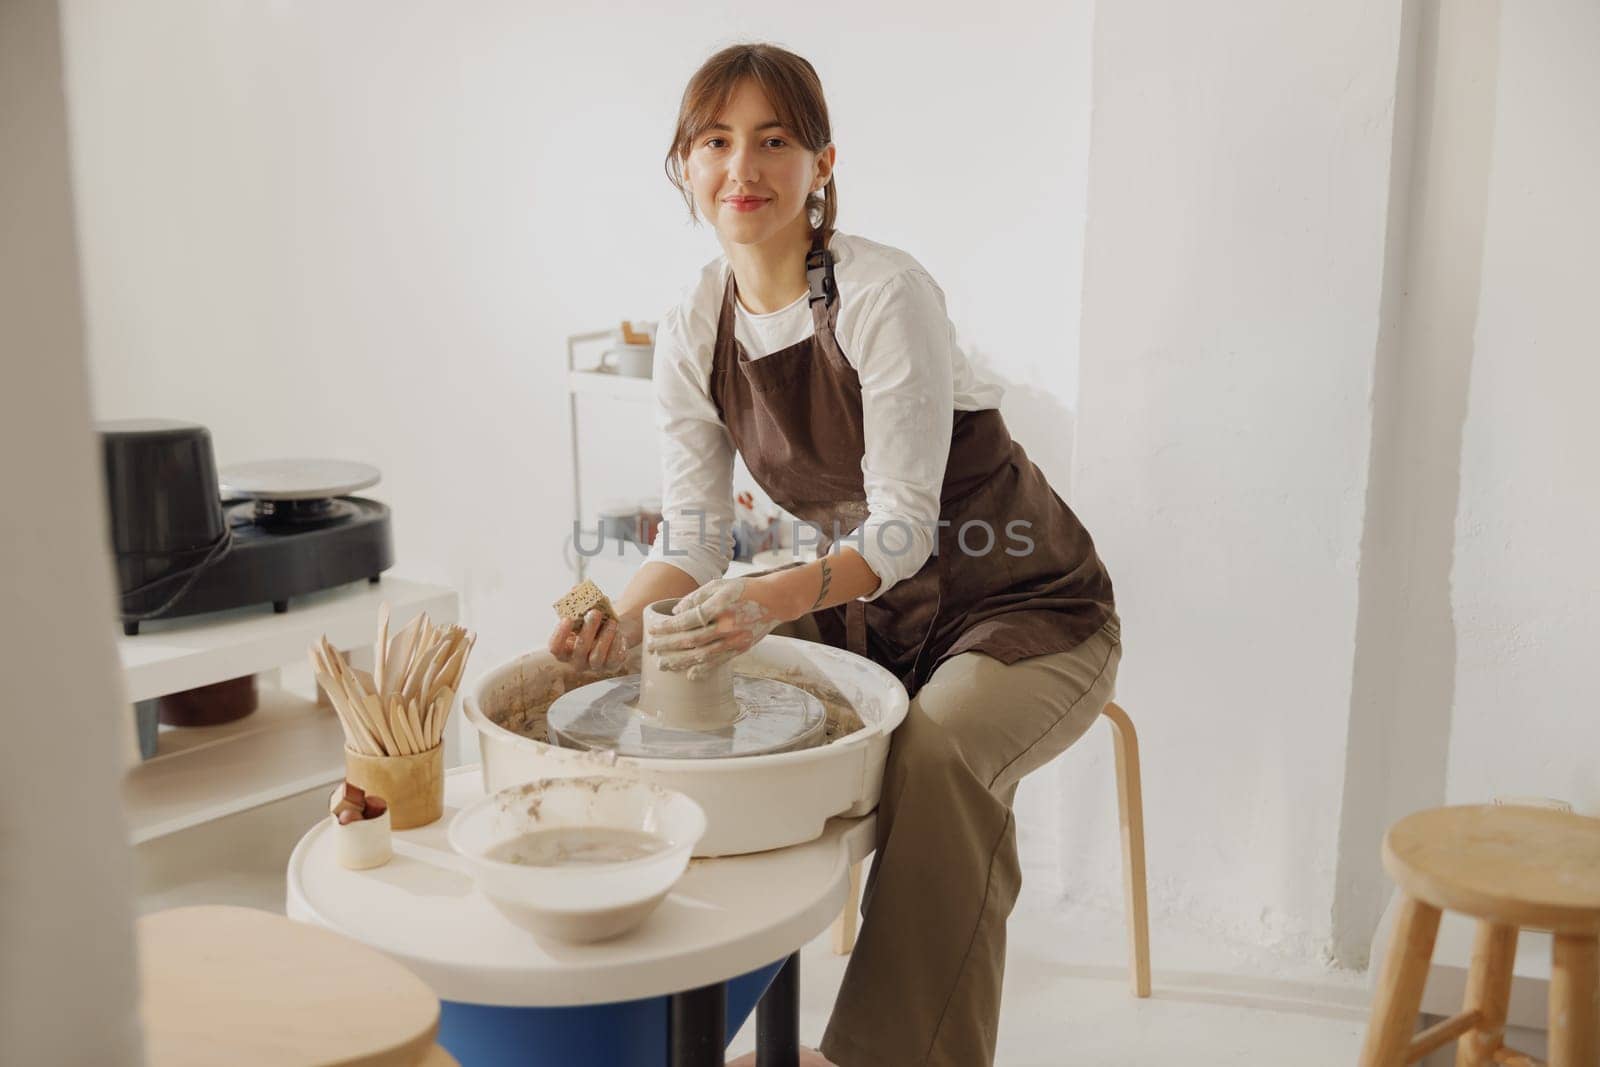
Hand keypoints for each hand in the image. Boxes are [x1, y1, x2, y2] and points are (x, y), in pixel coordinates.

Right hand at [549, 610, 639, 674]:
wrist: (613, 627)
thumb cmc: (594, 620)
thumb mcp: (584, 611)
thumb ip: (577, 602)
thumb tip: (575, 589)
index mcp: (565, 649)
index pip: (555, 648)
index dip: (559, 635)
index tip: (567, 618)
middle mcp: (577, 661)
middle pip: (579, 650)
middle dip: (588, 630)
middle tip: (595, 613)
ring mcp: (594, 666)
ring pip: (597, 657)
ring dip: (605, 638)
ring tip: (612, 622)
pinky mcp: (611, 666)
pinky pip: (613, 660)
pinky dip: (616, 645)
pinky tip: (619, 632)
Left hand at [645, 577, 786, 679]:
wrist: (775, 600)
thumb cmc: (744, 589)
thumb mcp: (720, 585)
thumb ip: (696, 597)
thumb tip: (675, 613)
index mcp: (720, 606)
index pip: (688, 620)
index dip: (669, 626)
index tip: (653, 629)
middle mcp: (728, 626)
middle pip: (692, 640)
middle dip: (668, 645)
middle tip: (651, 648)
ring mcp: (735, 640)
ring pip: (702, 655)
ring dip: (680, 661)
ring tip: (663, 664)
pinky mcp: (741, 649)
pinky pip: (719, 662)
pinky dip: (703, 669)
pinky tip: (688, 674)